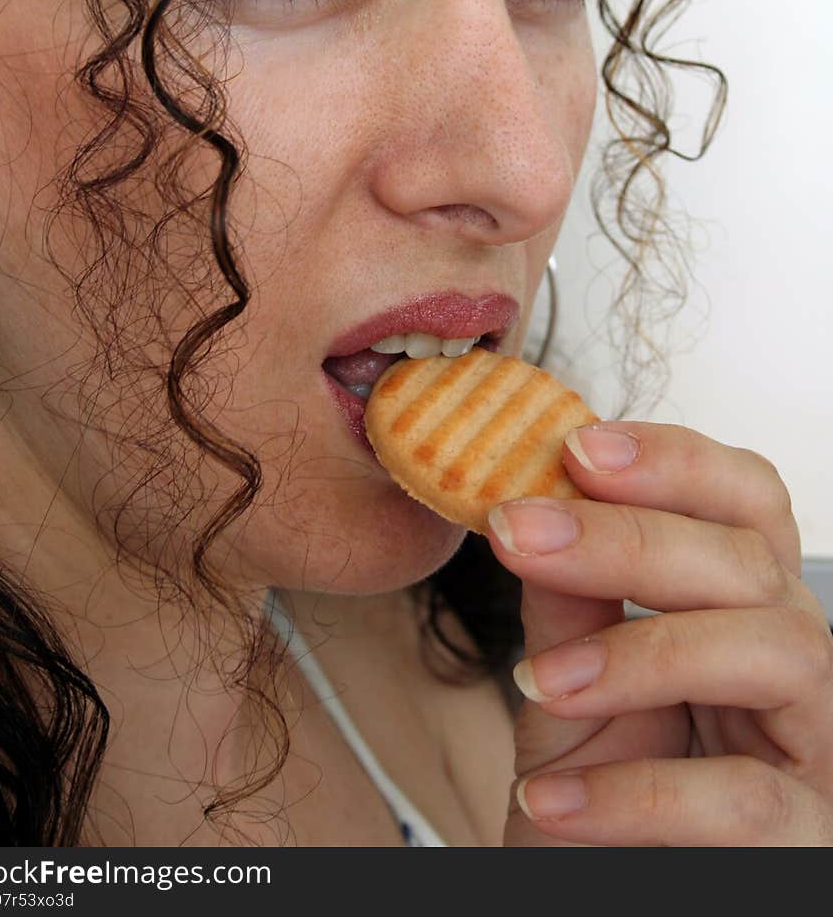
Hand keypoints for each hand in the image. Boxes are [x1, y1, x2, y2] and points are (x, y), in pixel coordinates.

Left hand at [488, 422, 832, 845]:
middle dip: (629, 536)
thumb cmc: (595, 799)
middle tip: (517, 530)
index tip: (576, 448)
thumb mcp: (566, 693)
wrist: (593, 898)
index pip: (748, 502)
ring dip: (643, 651)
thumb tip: (533, 505)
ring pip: (774, 651)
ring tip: (540, 680)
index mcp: (744, 609)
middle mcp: (799, 665)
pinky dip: (636, 796)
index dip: (675, 460)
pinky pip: (742, 799)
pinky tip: (551, 801)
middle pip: (750, 562)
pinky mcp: (808, 843)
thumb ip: (566, 605)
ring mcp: (819, 751)